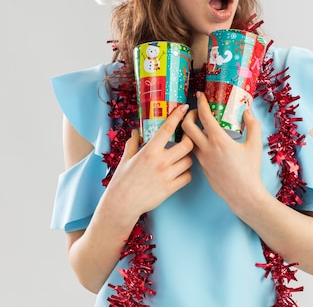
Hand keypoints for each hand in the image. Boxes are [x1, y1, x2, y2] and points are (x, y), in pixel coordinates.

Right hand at [105, 104, 193, 218]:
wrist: (122, 204)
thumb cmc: (122, 180)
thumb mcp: (126, 158)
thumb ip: (133, 143)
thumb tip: (136, 131)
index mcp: (149, 150)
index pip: (168, 128)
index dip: (178, 115)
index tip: (185, 108)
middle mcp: (160, 161)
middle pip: (187, 144)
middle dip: (190, 138)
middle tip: (188, 137)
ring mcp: (167, 175)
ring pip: (189, 160)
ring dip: (188, 157)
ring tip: (181, 157)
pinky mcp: (171, 189)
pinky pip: (188, 176)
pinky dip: (186, 173)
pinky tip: (180, 171)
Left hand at [181, 92, 265, 212]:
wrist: (243, 195)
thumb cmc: (250, 171)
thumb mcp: (255, 145)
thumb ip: (253, 125)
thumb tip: (247, 111)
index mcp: (219, 140)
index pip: (204, 116)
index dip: (201, 103)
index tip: (200, 95)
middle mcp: (207, 149)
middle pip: (186, 127)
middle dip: (188, 115)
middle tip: (197, 111)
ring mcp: (202, 160)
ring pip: (187, 140)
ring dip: (190, 130)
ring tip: (199, 126)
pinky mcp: (202, 168)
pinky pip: (193, 151)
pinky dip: (195, 142)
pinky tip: (204, 141)